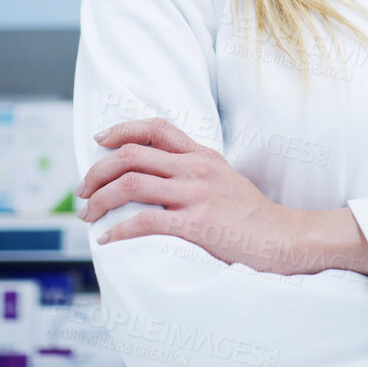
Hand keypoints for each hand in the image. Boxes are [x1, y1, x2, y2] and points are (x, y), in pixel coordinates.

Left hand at [77, 117, 309, 273]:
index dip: (121, 129)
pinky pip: (145, 221)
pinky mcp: (197, 224)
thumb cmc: (253, 216)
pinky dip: (119, 230)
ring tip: (88, 214)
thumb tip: (159, 175)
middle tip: (83, 190)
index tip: (99, 141)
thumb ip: (196, 170)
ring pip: (132, 183)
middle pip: (132, 154)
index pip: (156, 127)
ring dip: (100, 199)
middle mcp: (196, 169)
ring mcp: (196, 195)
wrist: (285, 239)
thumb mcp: (225, 179)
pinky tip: (107, 239)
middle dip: (97, 171)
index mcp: (202, 155)